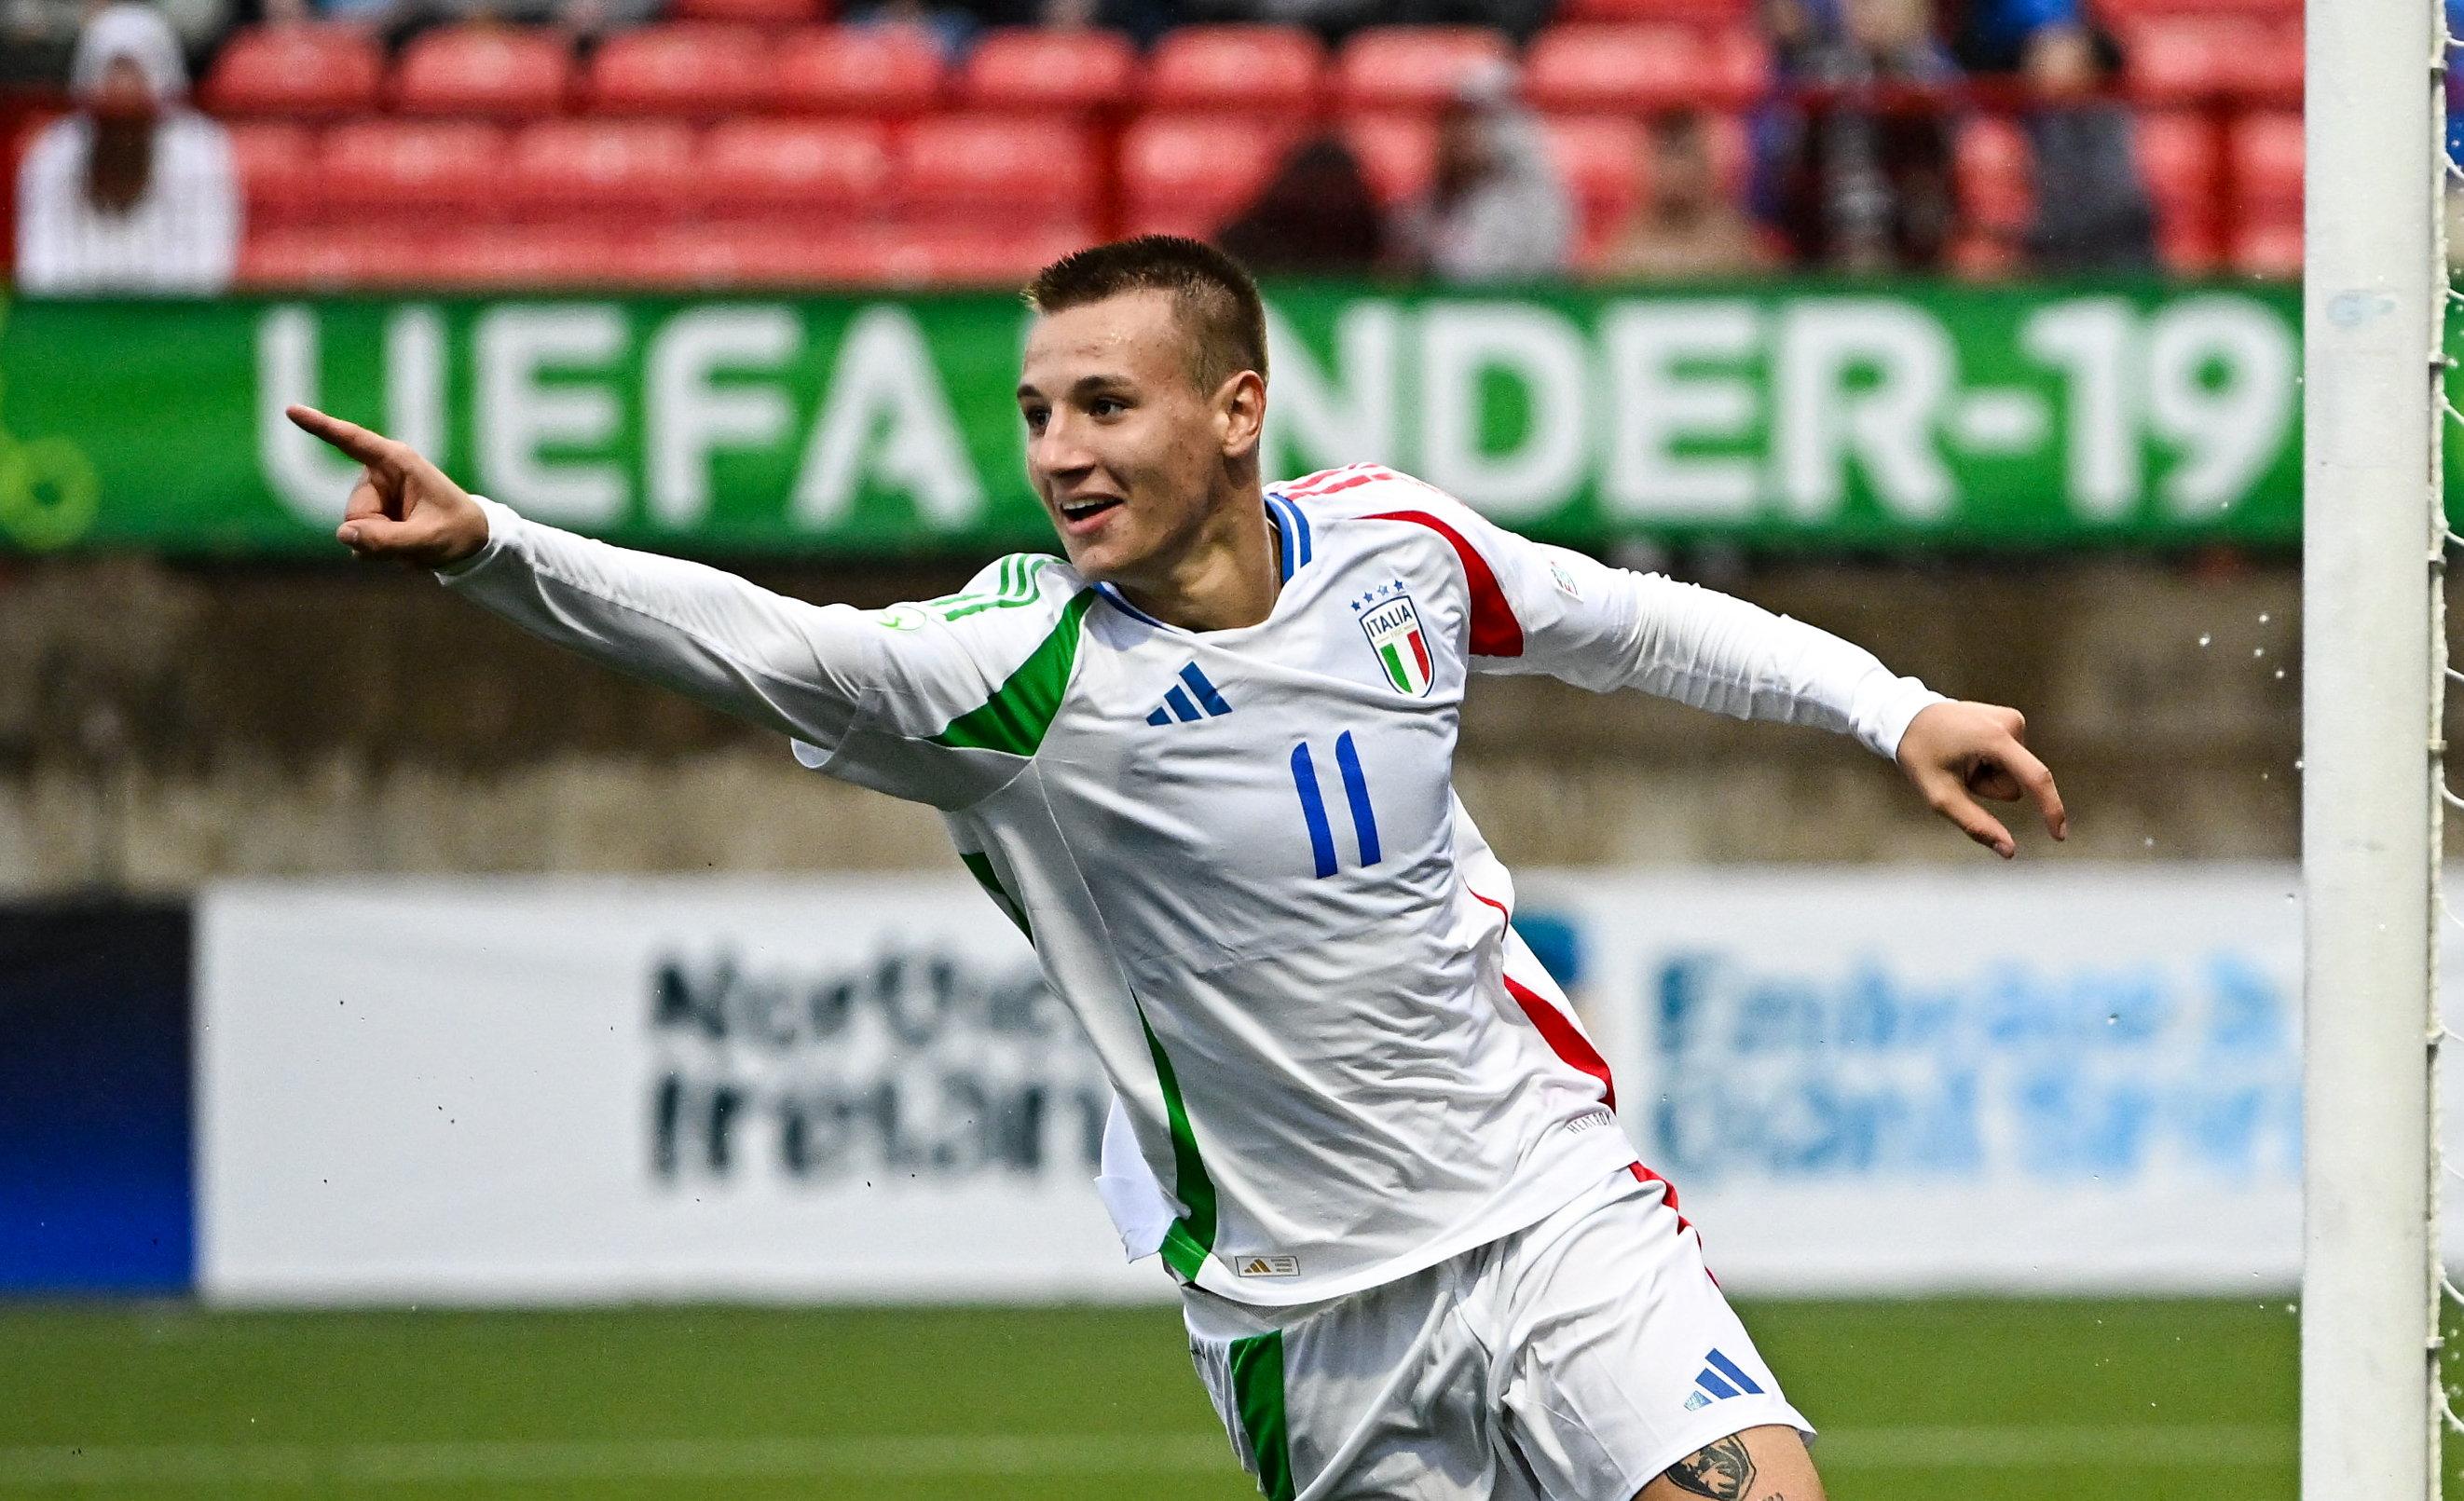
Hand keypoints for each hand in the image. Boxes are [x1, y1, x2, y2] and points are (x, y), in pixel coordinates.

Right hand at [285, 405, 489, 568]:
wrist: (470, 541)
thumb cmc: (456, 531)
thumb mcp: (429, 539)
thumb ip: (387, 540)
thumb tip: (343, 534)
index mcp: (397, 462)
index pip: (352, 441)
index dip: (320, 426)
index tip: (291, 410)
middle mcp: (379, 474)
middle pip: (355, 515)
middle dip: (380, 536)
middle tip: (416, 539)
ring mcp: (372, 495)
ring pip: (354, 531)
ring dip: (382, 546)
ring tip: (414, 540)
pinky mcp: (369, 513)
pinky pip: (358, 541)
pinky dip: (380, 551)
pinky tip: (404, 546)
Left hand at [1895, 701, 2067, 858]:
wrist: (1907, 717)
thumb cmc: (1920, 756)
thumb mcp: (1940, 796)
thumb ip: (1976, 825)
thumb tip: (2010, 851)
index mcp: (1994, 739)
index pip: (2036, 779)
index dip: (2051, 809)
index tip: (2059, 836)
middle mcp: (2010, 723)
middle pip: (2016, 784)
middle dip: (1989, 787)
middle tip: (1957, 770)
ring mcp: (2011, 718)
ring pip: (2014, 773)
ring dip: (1988, 774)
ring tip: (1960, 757)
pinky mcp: (2011, 719)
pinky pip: (2011, 759)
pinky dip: (1991, 762)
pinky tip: (1968, 748)